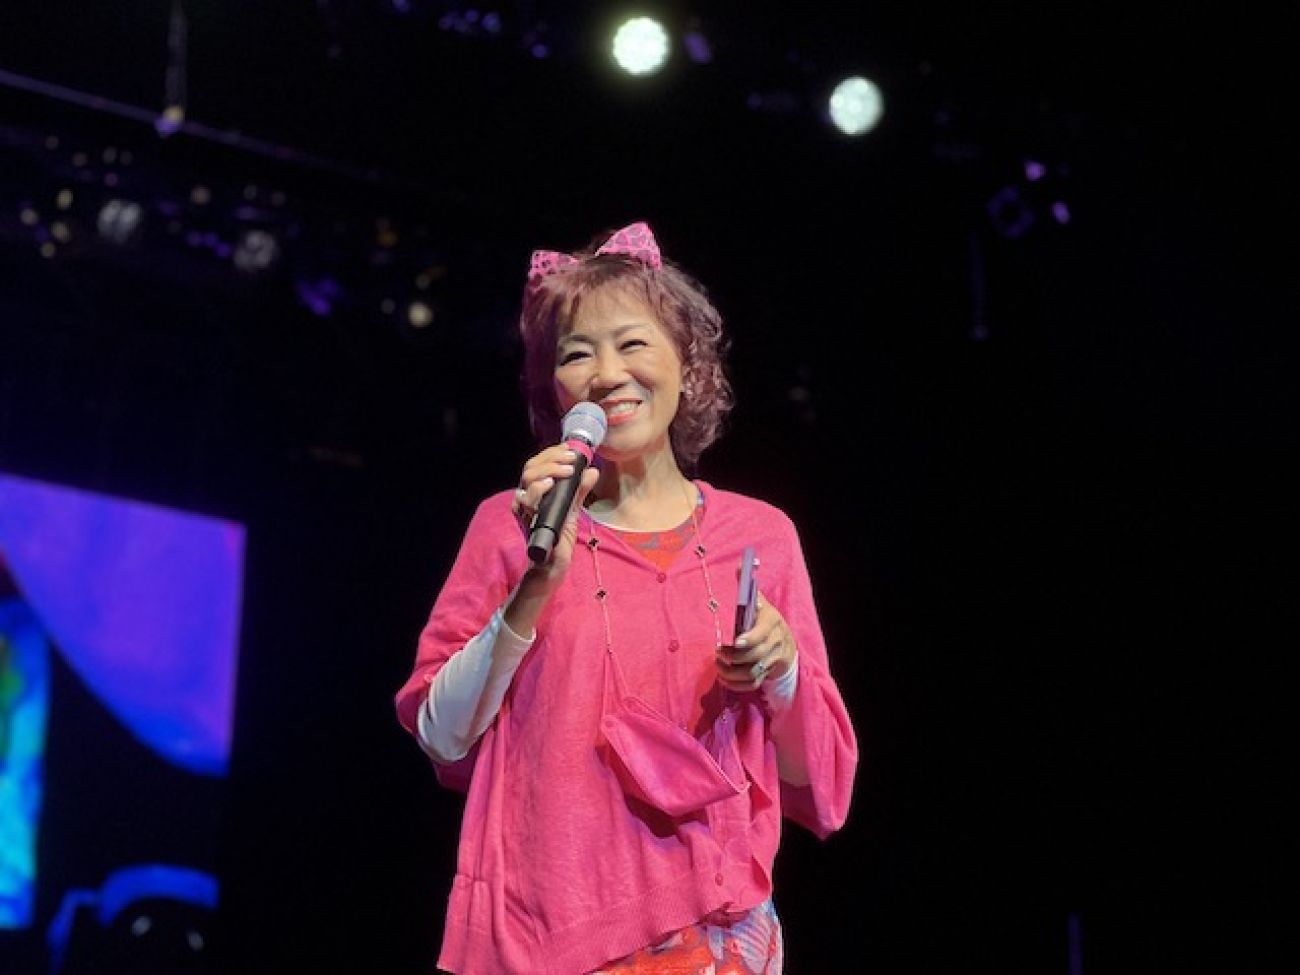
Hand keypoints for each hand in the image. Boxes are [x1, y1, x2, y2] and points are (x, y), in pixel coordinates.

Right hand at [511, 445, 599, 585]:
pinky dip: (538, 490)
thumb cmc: (558, 540)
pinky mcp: (528, 522)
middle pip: (530, 468)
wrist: (552, 566)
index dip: (552, 453)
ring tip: (567, 470)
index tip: (570, 449)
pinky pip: (527, 502)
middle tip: (573, 460)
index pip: (536, 465)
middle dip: (552, 458)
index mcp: (533, 493)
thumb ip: (579, 491)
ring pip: (527, 480)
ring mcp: (524, 510)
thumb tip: (592, 471)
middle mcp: (525, 499)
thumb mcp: (571, 510)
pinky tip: (550, 484)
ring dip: (549, 470)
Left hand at [715, 590, 797, 691]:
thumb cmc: (765, 619)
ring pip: (753, 672)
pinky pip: (753, 684)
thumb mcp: (760, 601)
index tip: (735, 642)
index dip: (750, 639)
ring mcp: (772, 659)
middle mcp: (775, 641)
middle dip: (735, 657)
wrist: (786, 643)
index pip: (763, 632)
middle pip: (756, 655)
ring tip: (719, 666)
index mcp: (772, 621)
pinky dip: (737, 685)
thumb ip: (748, 585)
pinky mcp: (768, 673)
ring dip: (733, 673)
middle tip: (718, 654)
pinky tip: (724, 679)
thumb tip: (740, 565)